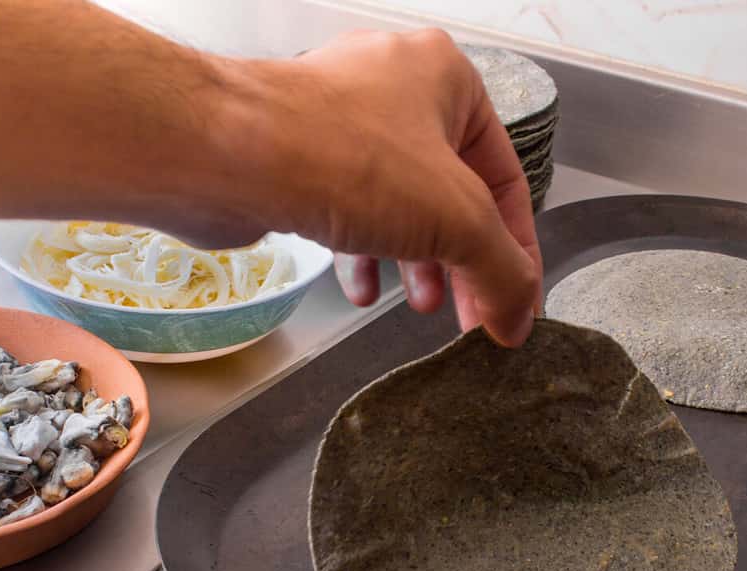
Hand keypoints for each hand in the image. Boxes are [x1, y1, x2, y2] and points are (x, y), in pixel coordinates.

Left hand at [236, 30, 542, 345]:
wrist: (227, 155)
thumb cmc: (344, 160)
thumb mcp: (457, 221)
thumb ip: (502, 270)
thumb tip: (519, 315)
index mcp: (447, 79)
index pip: (504, 178)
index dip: (516, 251)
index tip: (514, 305)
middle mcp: (394, 88)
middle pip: (451, 194)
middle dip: (461, 262)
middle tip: (468, 315)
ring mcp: (340, 118)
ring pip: (398, 202)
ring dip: (413, 261)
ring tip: (417, 305)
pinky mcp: (296, 152)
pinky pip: (346, 206)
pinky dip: (360, 250)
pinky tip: (358, 290)